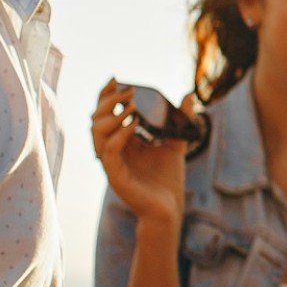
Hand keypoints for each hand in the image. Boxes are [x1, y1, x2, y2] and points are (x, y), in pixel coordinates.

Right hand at [92, 78, 188, 225]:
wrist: (169, 208)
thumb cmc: (168, 179)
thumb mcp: (176, 142)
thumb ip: (181, 119)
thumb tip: (189, 95)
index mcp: (121, 141)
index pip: (106, 113)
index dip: (106, 95)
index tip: (116, 78)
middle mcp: (112, 150)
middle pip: (97, 119)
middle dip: (109, 101)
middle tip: (129, 91)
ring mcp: (111, 163)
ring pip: (96, 134)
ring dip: (112, 116)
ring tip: (132, 106)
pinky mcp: (115, 175)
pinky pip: (108, 152)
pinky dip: (118, 136)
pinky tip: (133, 125)